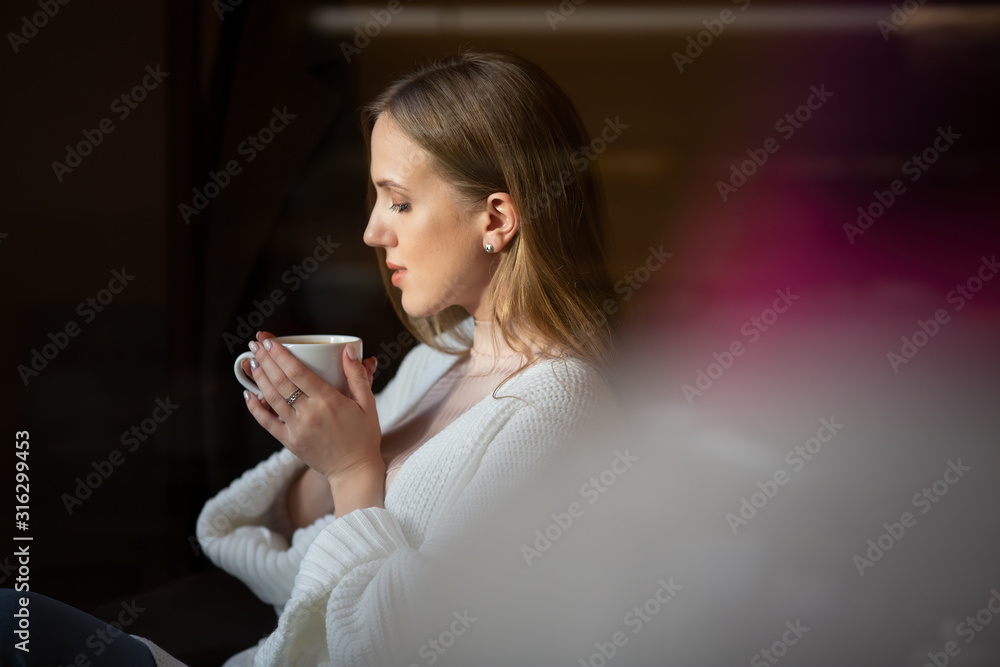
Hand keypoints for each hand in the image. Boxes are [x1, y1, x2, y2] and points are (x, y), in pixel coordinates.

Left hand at [242, 332, 382, 502]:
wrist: (355, 471)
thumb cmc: (364, 436)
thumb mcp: (368, 404)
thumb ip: (358, 376)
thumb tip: (349, 351)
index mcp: (328, 400)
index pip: (298, 372)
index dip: (281, 355)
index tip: (270, 341)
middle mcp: (309, 413)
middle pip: (281, 381)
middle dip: (265, 360)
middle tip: (256, 344)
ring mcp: (297, 428)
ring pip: (272, 398)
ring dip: (259, 378)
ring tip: (251, 361)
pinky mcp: (290, 441)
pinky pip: (267, 422)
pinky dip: (255, 408)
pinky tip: (248, 394)